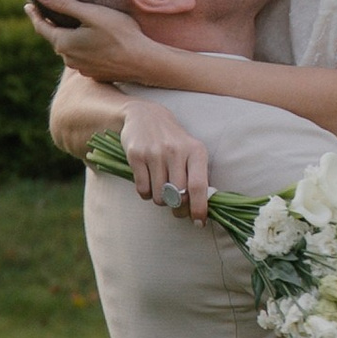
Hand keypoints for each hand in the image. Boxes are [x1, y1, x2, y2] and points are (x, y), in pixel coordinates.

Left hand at [25, 0, 184, 89]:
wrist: (144, 62)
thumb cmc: (120, 34)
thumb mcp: (91, 13)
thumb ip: (63, 4)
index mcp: (64, 43)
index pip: (42, 27)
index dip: (34, 15)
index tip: (29, 5)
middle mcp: (69, 59)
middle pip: (55, 39)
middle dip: (51, 25)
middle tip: (48, 12)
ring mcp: (82, 68)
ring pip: (69, 49)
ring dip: (67, 37)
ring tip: (69, 26)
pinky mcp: (96, 73)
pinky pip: (82, 57)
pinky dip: (81, 47)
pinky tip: (91, 41)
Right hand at [119, 98, 210, 219]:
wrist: (145, 115)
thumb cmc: (173, 140)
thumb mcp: (191, 151)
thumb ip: (197, 177)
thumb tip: (200, 211)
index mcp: (196, 151)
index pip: (198, 187)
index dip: (199, 208)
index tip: (198, 222)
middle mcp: (176, 151)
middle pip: (178, 196)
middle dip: (177, 208)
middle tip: (176, 207)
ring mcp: (155, 153)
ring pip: (159, 196)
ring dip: (160, 200)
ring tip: (161, 188)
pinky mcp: (136, 155)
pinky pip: (142, 190)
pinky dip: (146, 193)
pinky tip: (148, 182)